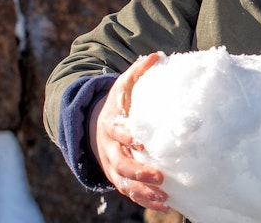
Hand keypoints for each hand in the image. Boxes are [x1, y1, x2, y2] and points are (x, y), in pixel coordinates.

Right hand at [89, 52, 168, 211]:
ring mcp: (114, 164)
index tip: (141, 141)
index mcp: (111, 124)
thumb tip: (158, 55)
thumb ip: (139, 71)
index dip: (127, 136)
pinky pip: (131, 192)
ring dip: (143, 192)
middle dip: (138, 170)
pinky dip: (146, 200)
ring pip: (125, 182)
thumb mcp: (123, 86)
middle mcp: (110, 147)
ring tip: (163, 198)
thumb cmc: (118, 104)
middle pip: (120, 162)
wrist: (95, 125)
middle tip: (159, 175)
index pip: (116, 131)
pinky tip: (166, 206)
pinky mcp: (120, 177)